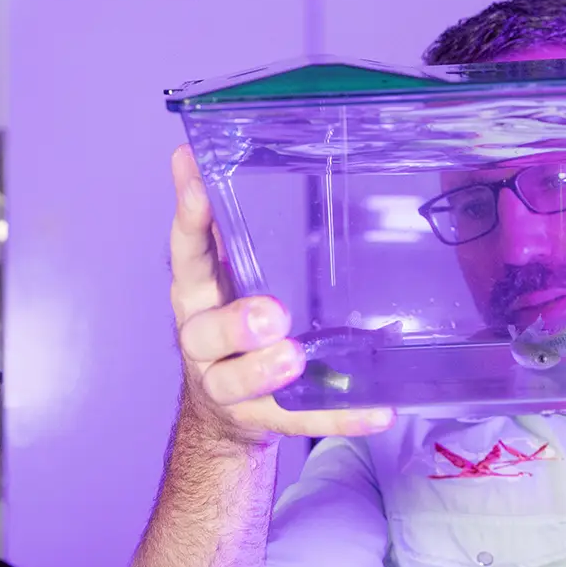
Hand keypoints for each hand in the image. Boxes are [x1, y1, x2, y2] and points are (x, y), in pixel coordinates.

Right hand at [169, 145, 395, 444]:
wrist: (227, 409)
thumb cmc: (231, 322)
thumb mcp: (223, 270)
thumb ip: (217, 220)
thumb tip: (195, 147)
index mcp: (195, 297)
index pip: (186, 256)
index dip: (189, 224)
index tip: (198, 188)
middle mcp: (203, 343)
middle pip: (204, 334)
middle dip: (234, 324)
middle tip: (270, 312)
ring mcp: (232, 386)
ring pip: (238, 383)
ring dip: (265, 371)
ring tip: (295, 359)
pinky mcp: (268, 418)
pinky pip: (303, 419)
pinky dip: (340, 415)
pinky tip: (380, 410)